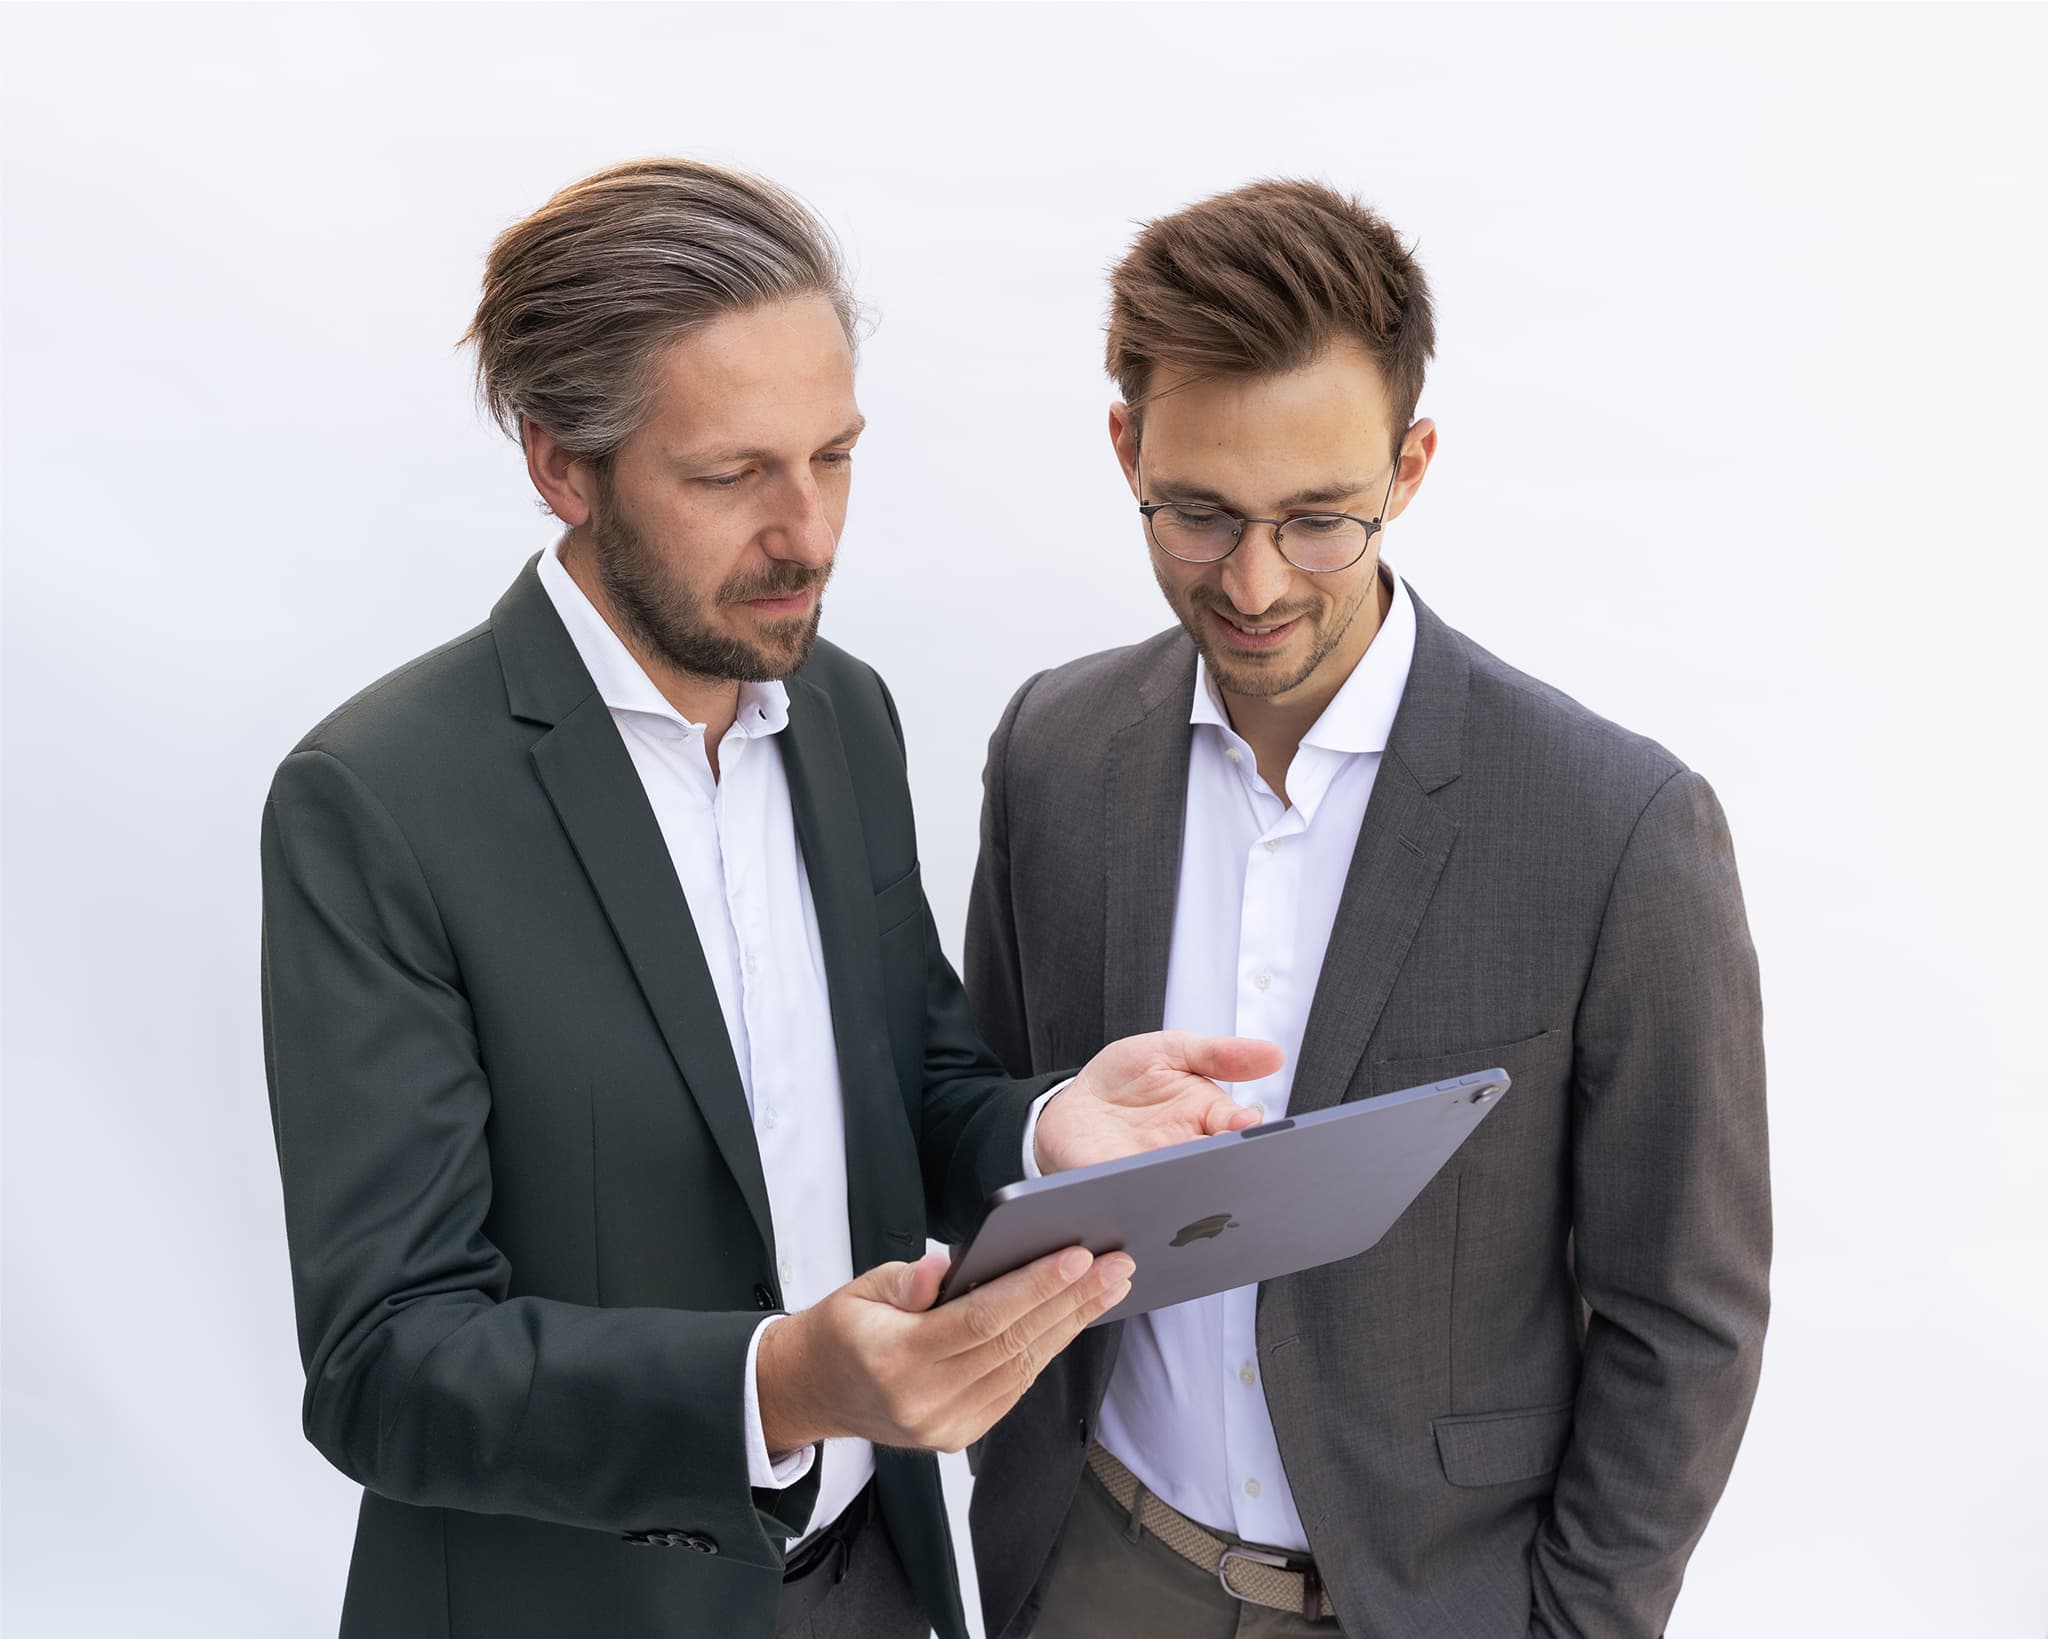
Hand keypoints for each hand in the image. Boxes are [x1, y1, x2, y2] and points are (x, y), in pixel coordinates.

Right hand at [755, 1245, 1133, 1455]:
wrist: (814, 1392)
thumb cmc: (841, 1331)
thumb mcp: (858, 1290)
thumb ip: (906, 1280)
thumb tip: (944, 1265)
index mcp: (896, 1358)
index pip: (982, 1318)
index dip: (1034, 1286)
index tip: (1077, 1257)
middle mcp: (924, 1400)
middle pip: (1014, 1342)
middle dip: (1071, 1300)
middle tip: (1116, 1265)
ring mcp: (945, 1425)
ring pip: (1023, 1367)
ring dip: (1071, 1324)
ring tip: (1109, 1287)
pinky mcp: (958, 1435)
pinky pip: (1015, 1387)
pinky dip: (1046, 1350)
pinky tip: (1073, 1319)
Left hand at [1034, 1030, 1284, 1173]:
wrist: (1071, 1103)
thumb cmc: (1125, 1079)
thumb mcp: (1171, 1050)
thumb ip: (1218, 1053)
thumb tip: (1275, 1055)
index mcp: (1207, 1120)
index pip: (1238, 1130)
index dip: (1243, 1130)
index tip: (1244, 1126)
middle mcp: (1187, 1153)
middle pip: (1218, 1166)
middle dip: (1224, 1165)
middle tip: (1220, 1155)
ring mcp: (1155, 1174)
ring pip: (1183, 1187)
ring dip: (1186, 1183)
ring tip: (1182, 1172)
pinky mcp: (1120, 1189)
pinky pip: (1136, 1196)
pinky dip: (1142, 1193)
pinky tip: (1139, 1184)